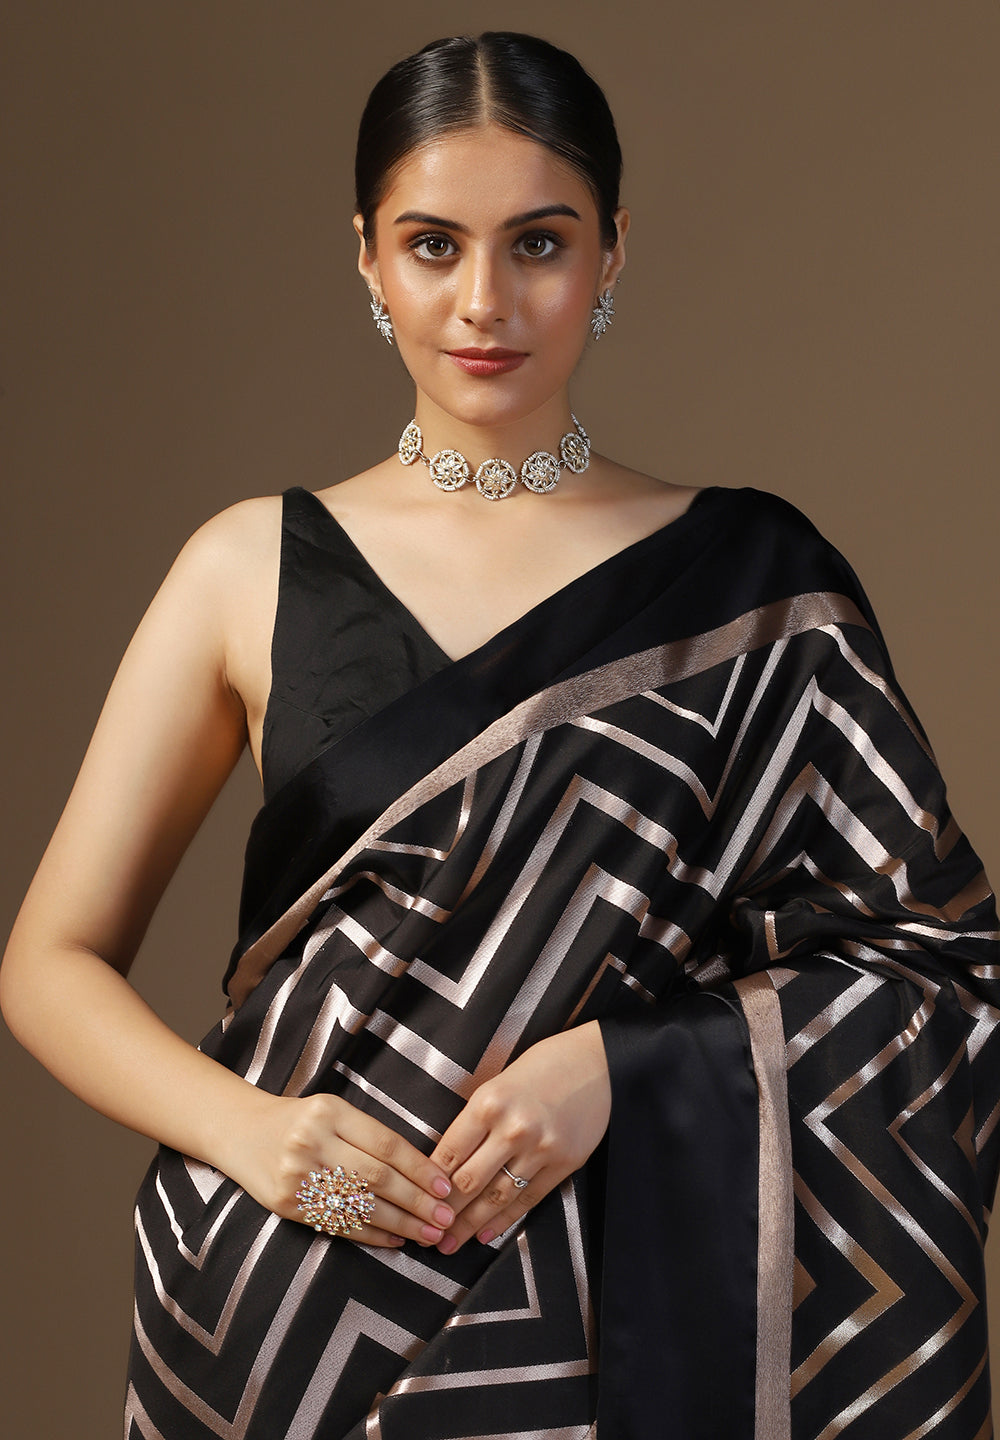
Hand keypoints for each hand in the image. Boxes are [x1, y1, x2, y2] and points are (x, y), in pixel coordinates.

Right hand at [222, 1091, 455, 1246]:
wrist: (241, 1132)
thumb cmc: (300, 1120)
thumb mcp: (333, 1111)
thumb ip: (370, 1135)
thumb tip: (424, 1170)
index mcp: (330, 1111)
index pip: (385, 1144)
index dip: (419, 1168)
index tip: (445, 1186)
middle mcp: (313, 1142)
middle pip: (376, 1177)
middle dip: (417, 1201)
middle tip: (446, 1217)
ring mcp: (297, 1175)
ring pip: (359, 1205)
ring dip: (401, 1223)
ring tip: (429, 1234)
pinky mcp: (288, 1205)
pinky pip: (338, 1223)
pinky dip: (372, 1235)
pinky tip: (397, 1240)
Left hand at [429, 1021, 610, 1253]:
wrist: (595, 1062)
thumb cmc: (542, 1066)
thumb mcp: (498, 1082)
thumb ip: (475, 1119)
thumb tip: (446, 1159)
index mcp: (488, 1102)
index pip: (448, 1153)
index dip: (429, 1183)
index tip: (417, 1200)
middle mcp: (512, 1128)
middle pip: (468, 1181)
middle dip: (444, 1212)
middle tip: (426, 1233)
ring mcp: (540, 1148)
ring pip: (496, 1196)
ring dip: (470, 1225)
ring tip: (451, 1244)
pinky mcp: (563, 1163)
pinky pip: (528, 1198)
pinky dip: (505, 1220)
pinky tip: (487, 1234)